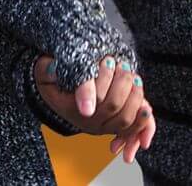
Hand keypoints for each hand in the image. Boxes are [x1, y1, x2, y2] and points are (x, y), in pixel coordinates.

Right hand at [33, 55, 154, 163]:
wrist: (58, 94)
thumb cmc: (54, 80)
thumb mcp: (45, 72)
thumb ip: (48, 70)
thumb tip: (54, 68)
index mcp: (71, 108)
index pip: (92, 97)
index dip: (103, 79)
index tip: (106, 60)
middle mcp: (88, 122)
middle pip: (112, 106)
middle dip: (122, 82)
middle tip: (121, 64)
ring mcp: (103, 127)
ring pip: (125, 118)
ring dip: (134, 95)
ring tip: (132, 75)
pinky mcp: (115, 127)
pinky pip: (132, 130)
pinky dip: (143, 122)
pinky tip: (147, 109)